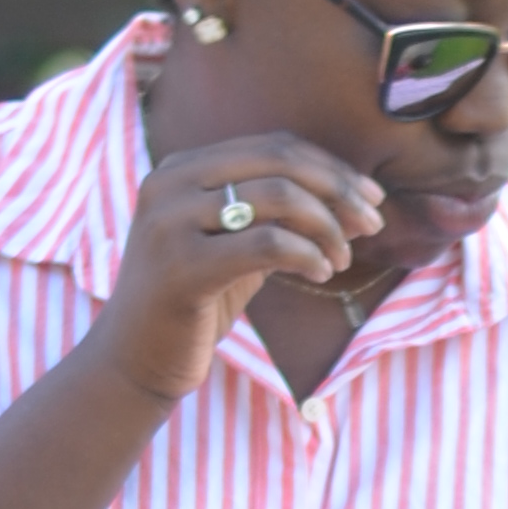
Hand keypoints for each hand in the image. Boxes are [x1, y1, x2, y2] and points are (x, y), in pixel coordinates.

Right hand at [88, 135, 384, 403]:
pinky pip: (266, 244)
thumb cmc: (193, 305)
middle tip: (373, 223)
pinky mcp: (182, 266)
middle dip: (338, 190)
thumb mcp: (234, 246)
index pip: (273, 146)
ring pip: (278, 197)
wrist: (134, 362)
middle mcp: (172, 182)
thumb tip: (345, 195)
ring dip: (327, 227)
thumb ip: (273, 215)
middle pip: (280, 162)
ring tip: (341, 259)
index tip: (371, 198)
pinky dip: (307, 254)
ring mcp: (171, 221)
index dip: (331, 168)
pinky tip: (322, 272)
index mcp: (183, 168)